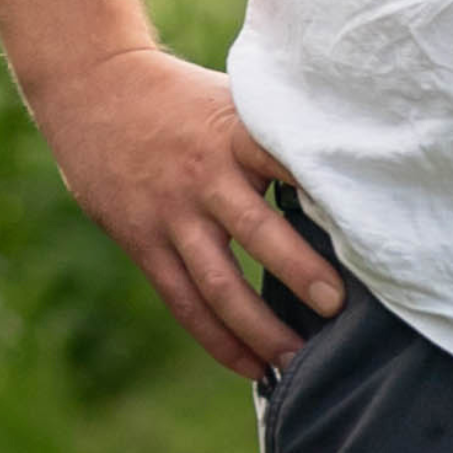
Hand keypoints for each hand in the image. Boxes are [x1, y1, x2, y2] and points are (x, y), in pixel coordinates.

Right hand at [34, 43, 342, 377]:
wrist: (91, 86)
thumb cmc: (179, 96)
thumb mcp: (230, 99)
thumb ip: (272, 138)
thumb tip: (342, 179)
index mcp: (234, 132)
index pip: (286, 163)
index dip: (323, 194)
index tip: (362, 230)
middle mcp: (203, 175)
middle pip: (257, 232)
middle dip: (300, 273)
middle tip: (337, 308)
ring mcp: (170, 213)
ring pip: (220, 284)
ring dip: (262, 329)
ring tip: (300, 363)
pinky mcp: (142, 241)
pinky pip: (185, 303)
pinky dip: (220, 341)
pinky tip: (252, 366)